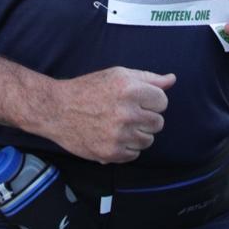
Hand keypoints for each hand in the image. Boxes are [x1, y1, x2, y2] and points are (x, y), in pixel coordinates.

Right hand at [48, 67, 175, 162]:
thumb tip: (172, 80)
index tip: (137, 101)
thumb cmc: (88, 89)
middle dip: (145, 118)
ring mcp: (119, 135)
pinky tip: (112, 136)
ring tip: (118, 125)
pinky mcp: (111, 153)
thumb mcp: (117, 75)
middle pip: (158, 123)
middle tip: (126, 114)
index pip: (162, 101)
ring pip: (148, 140)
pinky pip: (134, 154)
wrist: (57, 110)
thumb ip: (148, 78)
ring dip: (137, 134)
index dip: (151, 101)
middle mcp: (126, 113)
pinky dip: (126, 147)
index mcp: (130, 89)